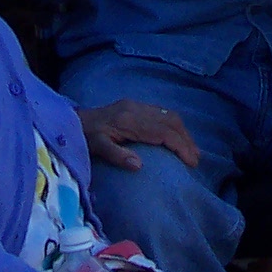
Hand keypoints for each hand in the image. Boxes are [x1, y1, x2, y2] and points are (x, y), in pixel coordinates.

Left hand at [77, 99, 200, 172]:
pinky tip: (177, 137)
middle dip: (186, 139)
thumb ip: (117, 156)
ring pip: (168, 114)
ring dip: (183, 132)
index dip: (180, 145)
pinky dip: (174, 125)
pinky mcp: (135, 105)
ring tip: (191, 150)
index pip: (162, 131)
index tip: (191, 161)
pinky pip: (161, 112)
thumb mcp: (97, 148)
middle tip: (196, 159)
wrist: (75, 120)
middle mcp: (136, 109)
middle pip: (170, 120)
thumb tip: (138, 165)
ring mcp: (136, 105)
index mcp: (128, 120)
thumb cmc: (86, 137)